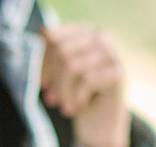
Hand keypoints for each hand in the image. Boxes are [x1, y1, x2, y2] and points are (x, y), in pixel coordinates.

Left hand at [40, 25, 130, 146]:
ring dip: (65, 92)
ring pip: (73, 66)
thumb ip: (48, 55)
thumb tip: (36, 38)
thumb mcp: (56, 73)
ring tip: (65, 107)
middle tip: (52, 100)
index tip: (42, 83)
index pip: (50, 36)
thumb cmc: (75, 94)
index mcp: (80, 31)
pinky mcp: (119, 72)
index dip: (42, 61)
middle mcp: (98, 37)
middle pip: (61, 51)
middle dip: (54, 80)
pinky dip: (78, 97)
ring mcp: (111, 53)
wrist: (100, 123)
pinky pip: (88, 79)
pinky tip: (80, 106)